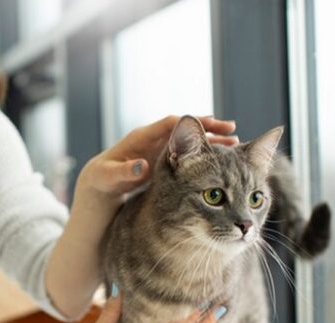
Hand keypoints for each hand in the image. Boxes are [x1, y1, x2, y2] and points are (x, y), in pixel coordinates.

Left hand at [76, 115, 237, 204]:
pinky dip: (206, 156)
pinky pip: (190, 155)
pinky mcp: (166, 162)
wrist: (99, 187)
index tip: (211, 123)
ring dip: (211, 142)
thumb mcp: (109, 178)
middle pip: (185, 129)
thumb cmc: (101, 181)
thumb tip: (142, 166)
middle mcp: (154, 140)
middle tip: (231, 130)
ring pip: (191, 142)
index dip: (190, 123)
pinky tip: (222, 161)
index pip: (170, 124)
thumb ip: (125, 172)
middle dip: (208, 127)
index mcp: (141, 138)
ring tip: (235, 144)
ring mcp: (162, 150)